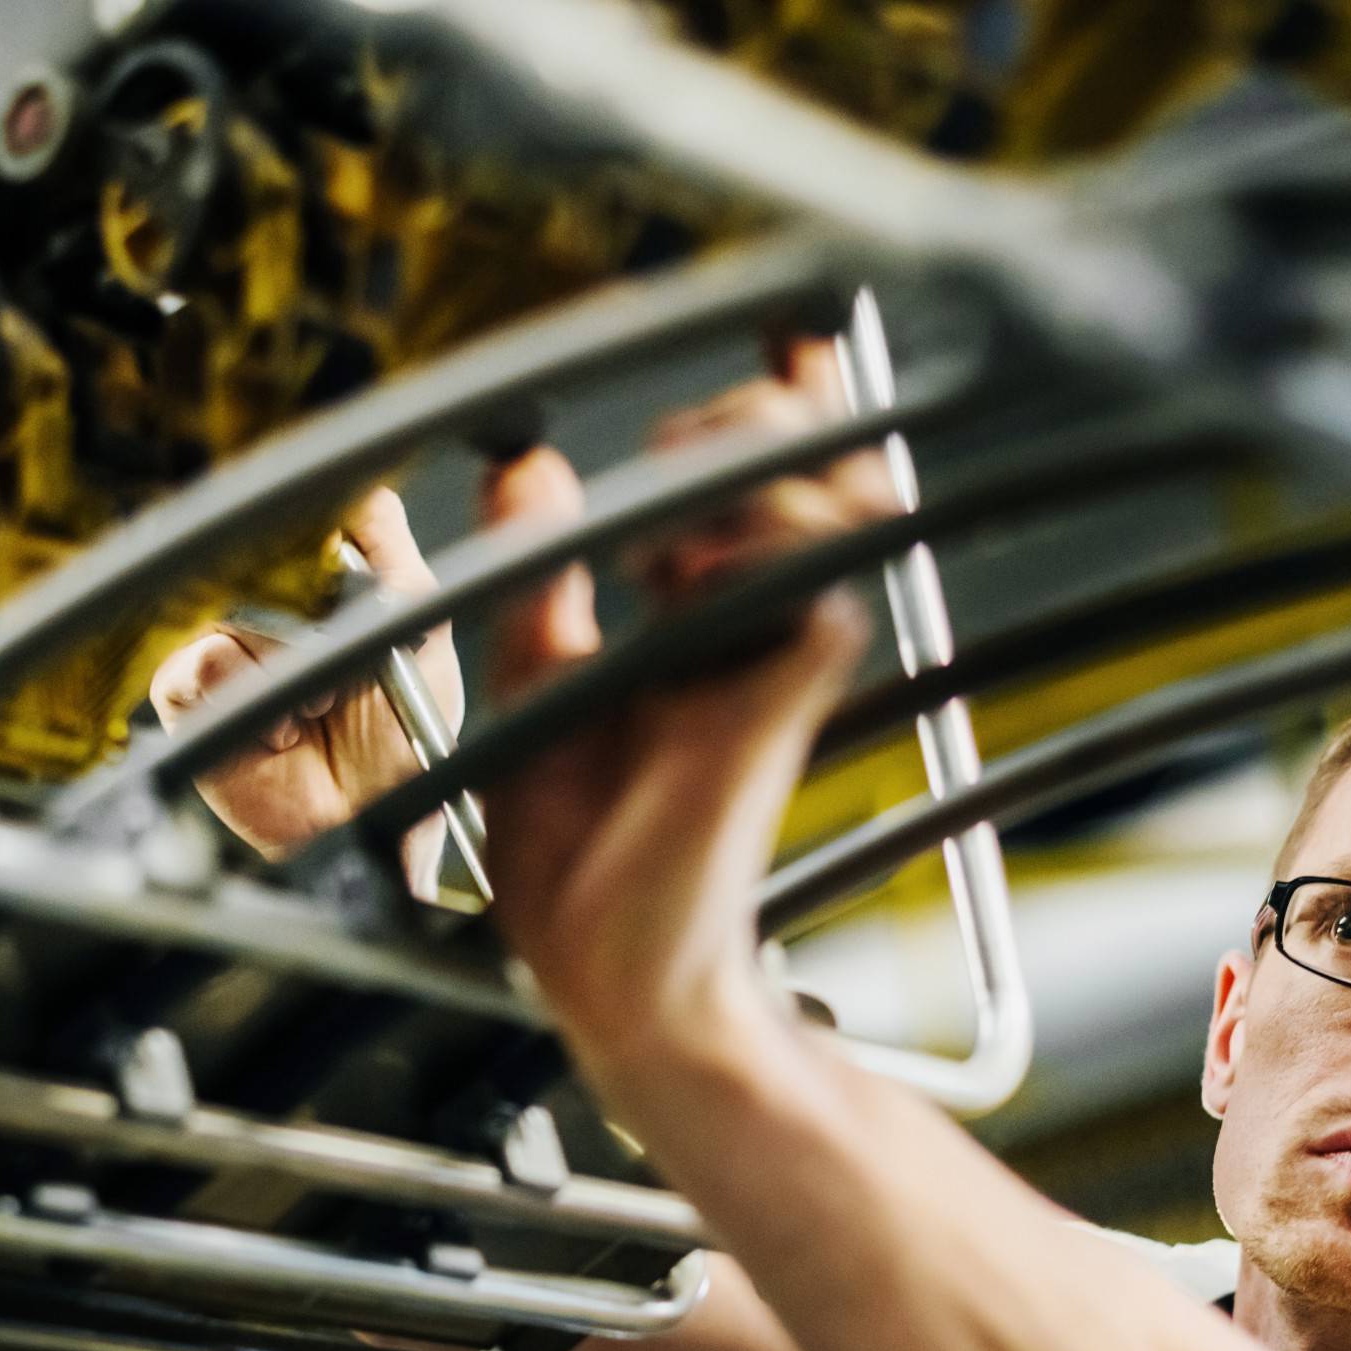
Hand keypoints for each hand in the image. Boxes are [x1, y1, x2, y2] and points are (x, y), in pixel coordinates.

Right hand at [149, 489, 458, 892]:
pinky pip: (195, 664)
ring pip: (229, 611)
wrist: (373, 829)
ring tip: (317, 711)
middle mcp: (267, 608)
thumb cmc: (404, 748)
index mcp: (322, 584)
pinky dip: (244, 697)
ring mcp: (223, 648)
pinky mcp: (187, 698)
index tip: (346, 577)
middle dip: (310, 620)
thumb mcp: (423, 636)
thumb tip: (364, 490)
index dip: (317, 542)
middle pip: (256, 561)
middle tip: (346, 674)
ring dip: (283, 666)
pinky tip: (279, 733)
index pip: (296, 521)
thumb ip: (395, 555)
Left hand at [476, 339, 897, 1086]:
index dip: (761, 404)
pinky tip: (681, 586)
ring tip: (663, 549)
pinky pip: (806, 605)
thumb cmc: (581, 863)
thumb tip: (527, 469)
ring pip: (823, 512)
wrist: (614, 985)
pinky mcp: (774, 717)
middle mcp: (753, 632)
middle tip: (674, 462)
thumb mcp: (536, 696)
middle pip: (809, 465)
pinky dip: (749, 571)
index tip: (737, 364)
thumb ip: (539, 589)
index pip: (759, 477)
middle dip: (745, 424)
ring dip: (744, 491)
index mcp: (699, 621)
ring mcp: (775, 670)